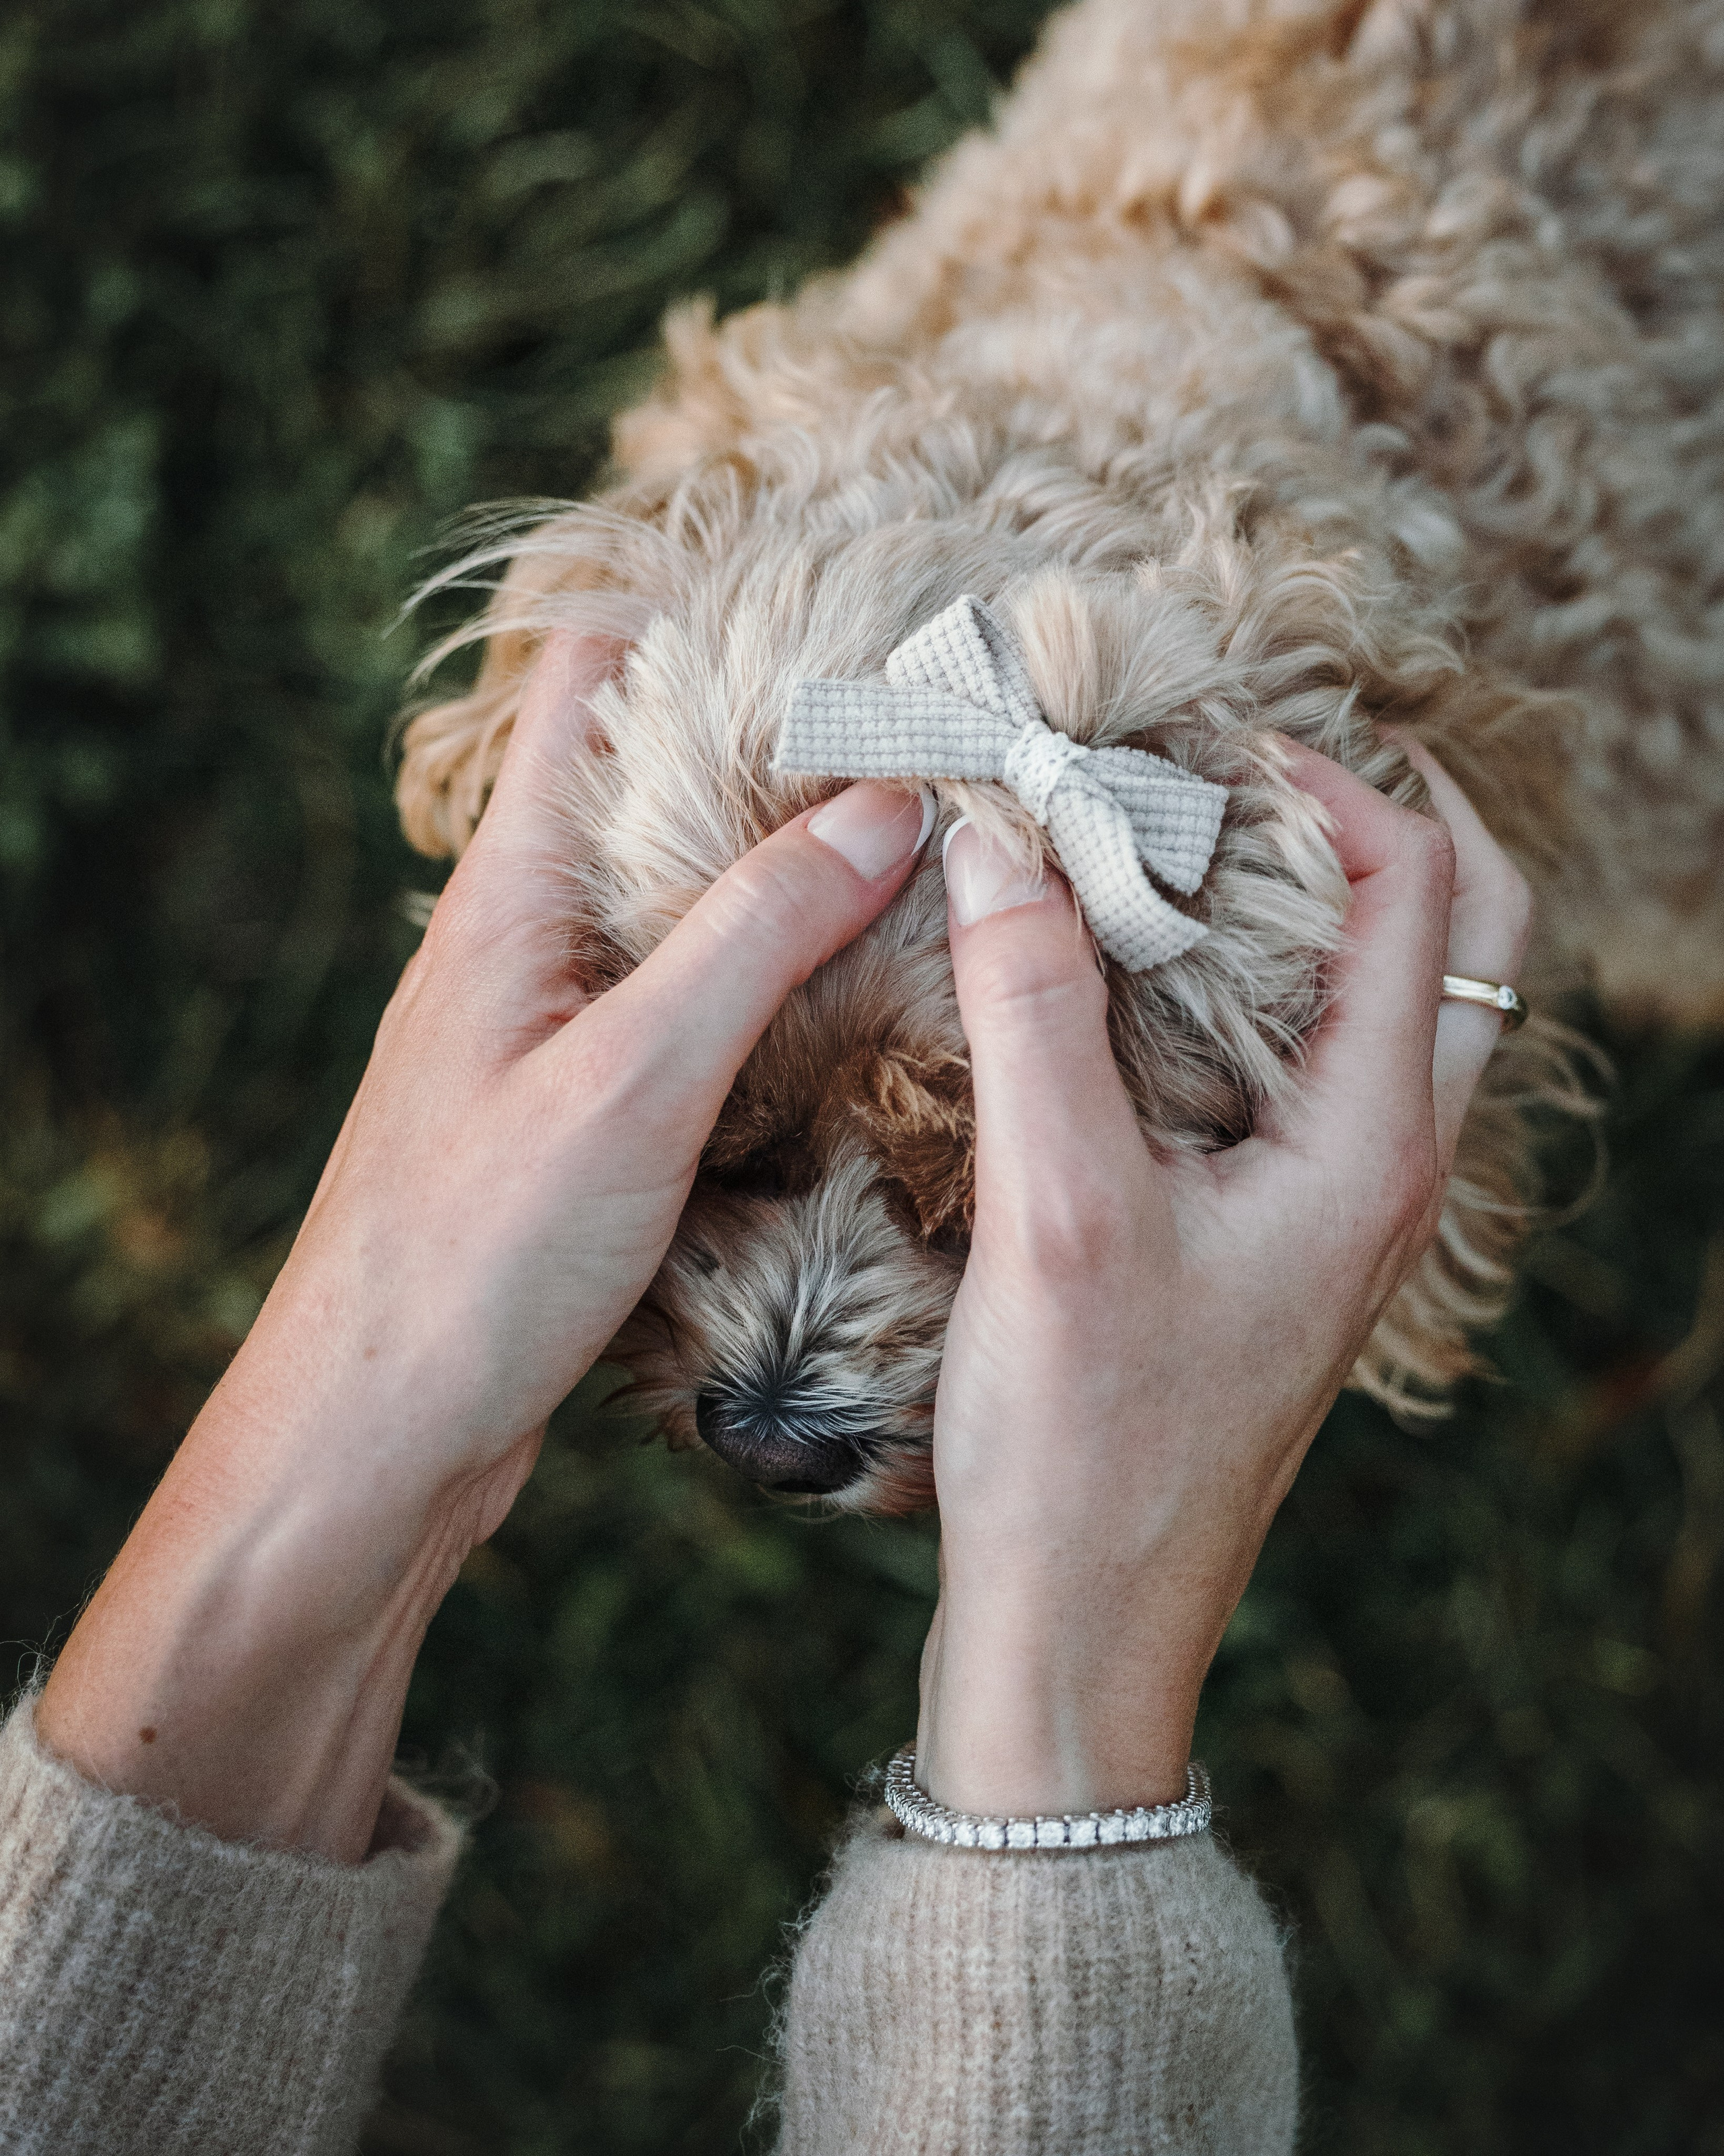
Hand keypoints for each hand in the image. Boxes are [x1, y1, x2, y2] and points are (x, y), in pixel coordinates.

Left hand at [38, 632, 932, 1859]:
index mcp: (516, 889)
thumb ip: (754, 934)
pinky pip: (687, 995)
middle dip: (782, 741)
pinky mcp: (582, 1102)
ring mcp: (554, 1018)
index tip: (844, 606)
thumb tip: (881, 800)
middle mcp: (530, 933)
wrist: (376, 1434)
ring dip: (785, 863)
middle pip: (656, 778)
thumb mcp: (631, 1080)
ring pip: (681, 893)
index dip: (705, 617)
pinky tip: (856, 992)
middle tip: (933, 734)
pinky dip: (769, 972)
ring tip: (923, 844)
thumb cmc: (470, 1255)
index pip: (593, 677)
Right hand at [916, 737, 1530, 1814]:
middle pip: (1450, 943)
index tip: (1206, 742)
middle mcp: (1385, 1169)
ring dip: (1309, 913)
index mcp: (1374, 1145)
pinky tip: (1129, 994)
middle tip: (1241, 774)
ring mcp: (1335, 1212)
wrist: (1079, 1627)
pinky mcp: (1271, 1245)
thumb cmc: (1086, 1445)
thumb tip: (1001, 835)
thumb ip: (1033, 1009)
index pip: (1421, 894)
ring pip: (1378, 1011)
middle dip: (1372, 829)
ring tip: (1177, 855)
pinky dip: (1248, 999)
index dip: (1334, 785)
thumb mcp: (1057, 1208)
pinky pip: (1303, 1079)